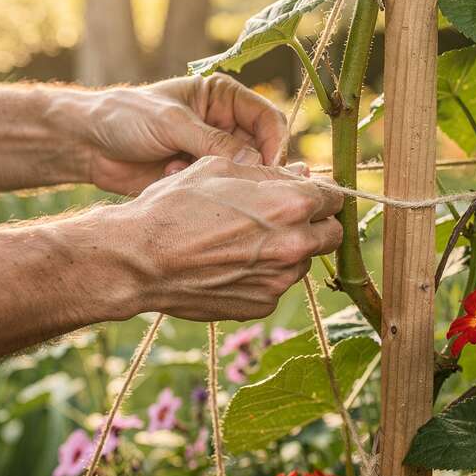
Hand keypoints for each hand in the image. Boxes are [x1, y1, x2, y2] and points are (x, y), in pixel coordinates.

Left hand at [78, 74, 288, 194]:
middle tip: (239, 185)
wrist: (88, 143)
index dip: (274, 144)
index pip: (268, 119)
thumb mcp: (172, 124)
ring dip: (221, 178)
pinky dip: (202, 187)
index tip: (270, 170)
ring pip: (241, 174)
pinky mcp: (198, 176)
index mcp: (223, 97)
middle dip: (251, 169)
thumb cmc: (127, 117)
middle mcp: (224, 124)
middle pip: (262, 151)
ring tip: (187, 171)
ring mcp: (211, 152)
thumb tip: (256, 165)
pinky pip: (218, 188)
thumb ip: (214, 142)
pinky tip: (171, 176)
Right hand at [113, 157, 342, 320]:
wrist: (139, 259)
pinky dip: (263, 274)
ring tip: (247, 240)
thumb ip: (270, 173)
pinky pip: (276, 285)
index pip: (335, 197)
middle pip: (333, 234)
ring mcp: (278, 280)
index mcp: (291, 204)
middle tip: (288, 217)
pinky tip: (231, 263)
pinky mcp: (261, 305)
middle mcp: (293, 245)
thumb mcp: (220, 169)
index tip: (309, 194)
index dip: (322, 193)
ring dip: (289, 250)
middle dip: (317, 223)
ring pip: (304, 262)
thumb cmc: (174, 206)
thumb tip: (301, 173)